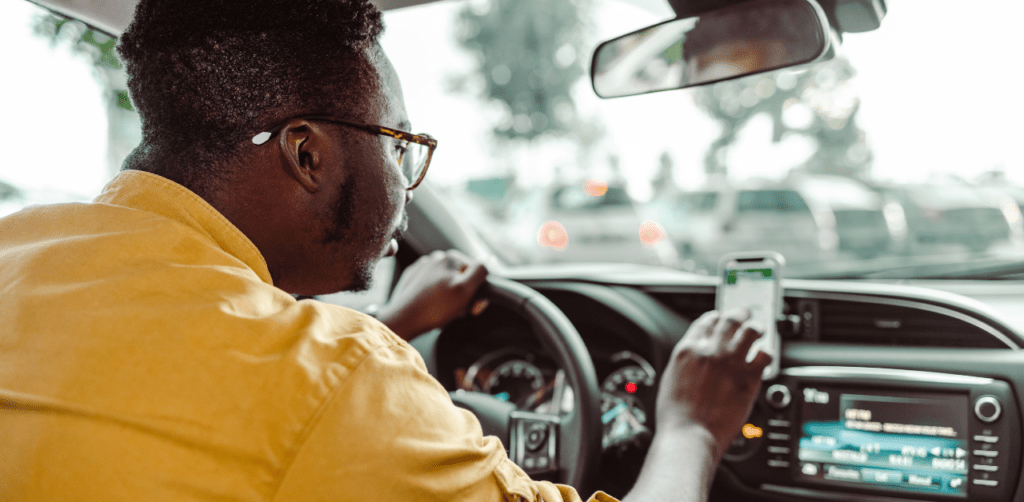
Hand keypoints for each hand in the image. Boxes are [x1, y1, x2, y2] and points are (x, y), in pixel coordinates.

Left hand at [376, 250, 488, 340]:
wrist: (403, 319)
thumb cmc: (435, 308)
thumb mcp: (465, 290)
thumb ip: (480, 272)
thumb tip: (485, 265)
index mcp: (451, 257)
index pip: (477, 273)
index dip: (477, 291)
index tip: (471, 307)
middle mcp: (436, 257)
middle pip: (461, 277)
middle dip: (462, 294)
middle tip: (456, 310)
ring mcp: (423, 267)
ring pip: (447, 282)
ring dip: (450, 296)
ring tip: (442, 310)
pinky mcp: (413, 278)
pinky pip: (432, 286)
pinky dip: (435, 296)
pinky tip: (430, 307)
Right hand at [654, 309, 771, 460]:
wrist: (690, 435)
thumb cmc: (676, 415)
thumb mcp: (672, 378)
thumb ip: (686, 362)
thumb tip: (696, 357)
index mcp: (688, 349)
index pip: (706, 321)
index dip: (717, 317)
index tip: (721, 318)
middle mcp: (711, 350)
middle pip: (730, 320)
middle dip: (740, 314)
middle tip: (745, 315)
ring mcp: (732, 362)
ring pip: (751, 331)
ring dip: (756, 328)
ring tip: (759, 330)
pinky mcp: (750, 378)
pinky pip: (766, 354)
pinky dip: (767, 351)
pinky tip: (766, 354)